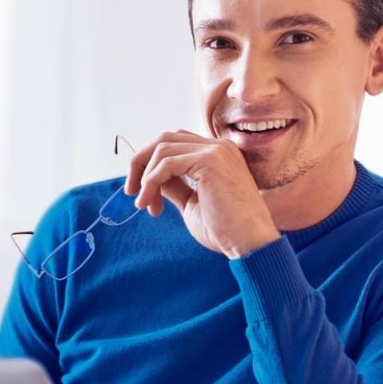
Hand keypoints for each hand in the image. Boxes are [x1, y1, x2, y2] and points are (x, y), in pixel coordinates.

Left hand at [123, 130, 281, 258]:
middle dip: (142, 162)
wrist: (250, 244)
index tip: (144, 195)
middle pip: (166, 139)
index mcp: (219, 155)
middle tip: (131, 192)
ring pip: (162, 148)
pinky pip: (166, 163)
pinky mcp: (210, 160)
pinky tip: (149, 203)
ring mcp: (216, 151)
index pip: (176, 144)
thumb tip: (151, 178)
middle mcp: (219, 147)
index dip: (153, 166)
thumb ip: (174, 186)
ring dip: (145, 176)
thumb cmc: (227, 231)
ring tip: (144, 204)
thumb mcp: (191, 203)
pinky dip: (150, 182)